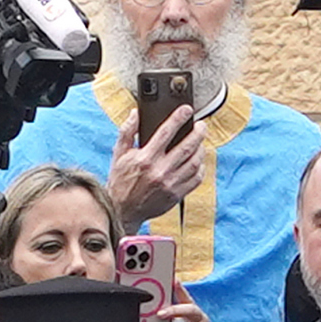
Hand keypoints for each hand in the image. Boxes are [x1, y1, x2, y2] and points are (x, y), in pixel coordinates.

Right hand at [108, 107, 205, 224]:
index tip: (187, 110)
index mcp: (145, 158)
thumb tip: (135, 113)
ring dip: (201, 149)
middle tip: (201, 125)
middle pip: (187, 147)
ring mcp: (170, 184)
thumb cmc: (120, 181)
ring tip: (201, 142)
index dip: (179, 118)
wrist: (122, 211)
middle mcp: (159, 171)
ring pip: (194, 162)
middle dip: (198, 132)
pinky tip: (198, 161)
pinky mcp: (176, 195)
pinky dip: (200, 168)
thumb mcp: (119, 154)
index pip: (166, 132)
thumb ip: (127, 132)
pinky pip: (196, 179)